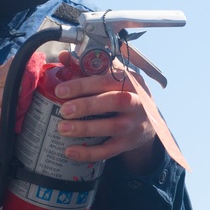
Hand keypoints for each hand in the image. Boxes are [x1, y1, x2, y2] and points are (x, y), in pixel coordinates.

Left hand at [53, 51, 158, 172]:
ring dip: (86, 128)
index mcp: (131, 82)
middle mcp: (136, 102)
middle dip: (87, 105)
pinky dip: (89, 153)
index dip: (83, 84)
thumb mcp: (113, 79)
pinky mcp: (128, 143)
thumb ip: (89, 68)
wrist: (148, 121)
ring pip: (112, 127)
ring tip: (63, 129)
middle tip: (64, 110)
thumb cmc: (124, 94)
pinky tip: (70, 151)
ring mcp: (134, 124)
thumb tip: (64, 57)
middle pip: (114, 101)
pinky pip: (109, 151)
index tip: (61, 90)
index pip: (107, 80)